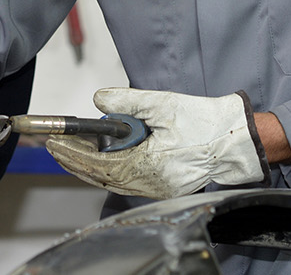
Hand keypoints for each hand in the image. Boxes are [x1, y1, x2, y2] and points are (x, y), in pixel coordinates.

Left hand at [46, 88, 267, 199]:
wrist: (234, 140)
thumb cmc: (204, 122)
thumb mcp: (164, 104)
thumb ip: (129, 101)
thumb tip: (99, 101)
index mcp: (149, 165)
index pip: (99, 165)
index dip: (74, 154)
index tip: (55, 142)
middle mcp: (150, 184)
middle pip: (101, 178)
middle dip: (75, 162)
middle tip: (55, 147)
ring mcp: (157, 190)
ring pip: (112, 183)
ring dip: (89, 168)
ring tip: (70, 153)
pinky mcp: (163, 189)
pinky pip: (127, 184)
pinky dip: (108, 173)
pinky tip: (98, 161)